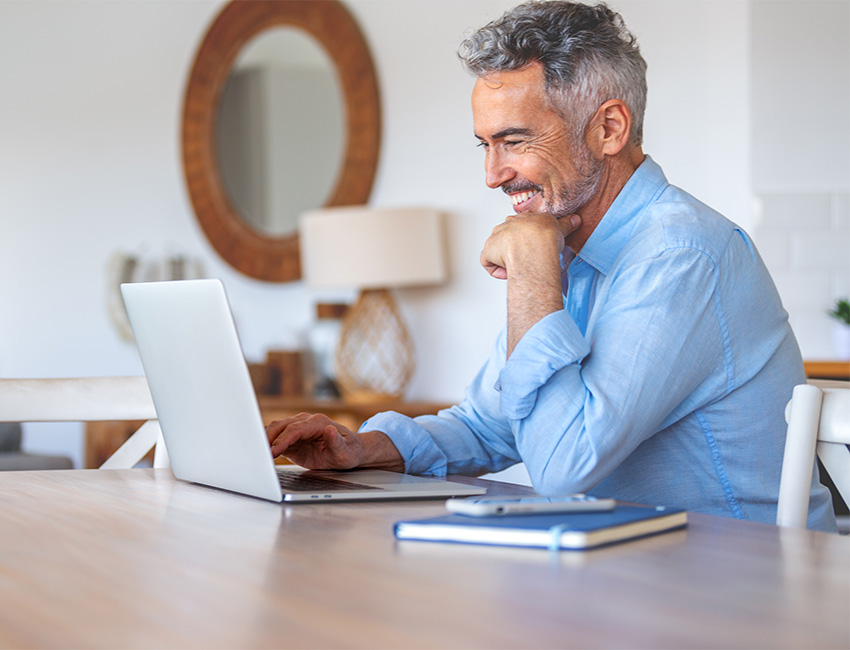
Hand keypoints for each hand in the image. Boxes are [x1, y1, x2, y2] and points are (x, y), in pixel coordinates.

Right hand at [266, 412, 403, 471]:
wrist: (350, 450)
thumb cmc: (349, 451)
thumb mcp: (346, 452)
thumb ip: (337, 442)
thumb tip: (329, 429)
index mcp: (318, 422)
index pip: (295, 429)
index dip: (282, 440)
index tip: (273, 452)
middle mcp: (306, 422)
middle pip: (281, 426)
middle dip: (268, 438)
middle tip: (258, 454)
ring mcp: (298, 428)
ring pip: (275, 429)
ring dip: (264, 439)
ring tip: (254, 453)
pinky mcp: (293, 438)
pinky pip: (276, 438)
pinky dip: (266, 443)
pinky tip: (259, 452)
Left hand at [480, 213, 579, 279]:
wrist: (534, 247)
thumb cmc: (545, 238)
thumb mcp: (560, 227)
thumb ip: (567, 223)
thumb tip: (577, 219)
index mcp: (521, 218)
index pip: (520, 226)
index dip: (526, 238)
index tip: (533, 246)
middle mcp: (506, 226)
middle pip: (506, 237)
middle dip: (514, 248)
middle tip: (526, 258)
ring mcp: (495, 238)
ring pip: (496, 249)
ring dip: (505, 259)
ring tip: (519, 267)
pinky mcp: (488, 251)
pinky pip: (487, 262)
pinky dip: (495, 270)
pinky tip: (507, 273)